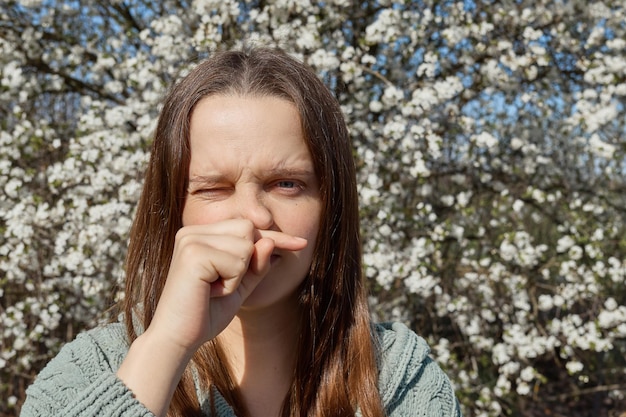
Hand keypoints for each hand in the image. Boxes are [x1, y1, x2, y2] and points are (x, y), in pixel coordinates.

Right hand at [145, 219, 306, 352]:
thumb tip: (270, 241)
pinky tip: (210, 292)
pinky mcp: (194, 253)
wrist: (177, 340)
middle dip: (247, 261)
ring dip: (238, 275)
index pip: (247, 228)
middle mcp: (192, 231)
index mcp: (199, 235)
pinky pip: (238, 261)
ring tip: (213, 289)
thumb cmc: (204, 314)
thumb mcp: (239, 287)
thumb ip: (256, 265)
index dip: (276, 237)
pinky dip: (232, 282)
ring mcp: (191, 240)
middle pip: (249, 229)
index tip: (302, 243)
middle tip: (220, 285)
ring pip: (246, 245)